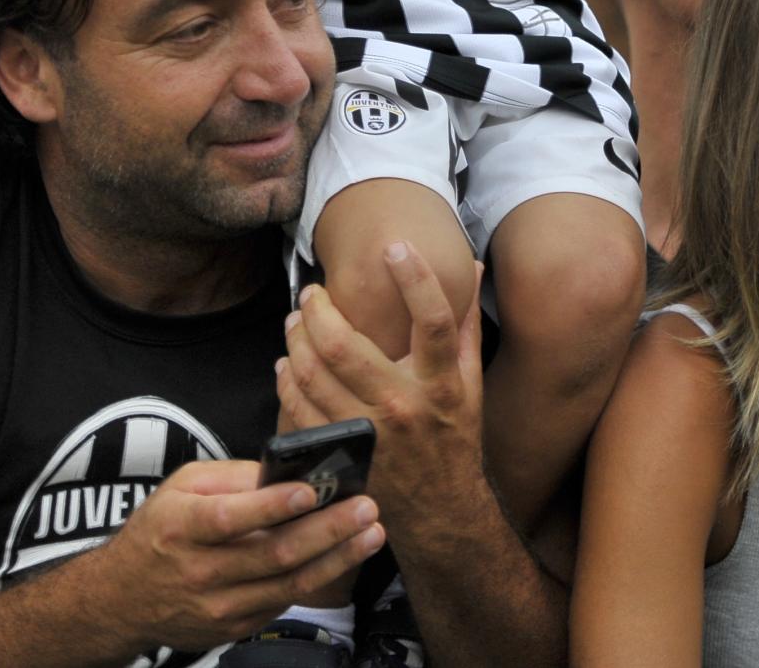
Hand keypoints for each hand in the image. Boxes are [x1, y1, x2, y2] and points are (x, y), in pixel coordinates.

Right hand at [101, 457, 383, 650]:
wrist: (122, 599)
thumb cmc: (160, 531)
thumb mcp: (182, 487)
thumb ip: (233, 477)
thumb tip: (286, 471)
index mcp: (183, 526)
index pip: (231, 517)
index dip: (273, 506)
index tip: (312, 490)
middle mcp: (200, 570)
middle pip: (274, 554)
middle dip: (328, 530)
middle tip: (366, 508)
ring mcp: (217, 606)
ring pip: (289, 584)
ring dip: (338, 558)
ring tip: (371, 533)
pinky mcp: (233, 628)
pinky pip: (283, 601)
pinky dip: (318, 578)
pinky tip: (343, 556)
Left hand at [277, 246, 486, 515]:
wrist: (441, 512)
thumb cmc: (455, 440)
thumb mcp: (471, 384)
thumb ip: (467, 323)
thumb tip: (472, 266)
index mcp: (441, 383)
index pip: (433, 320)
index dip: (415, 278)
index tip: (394, 247)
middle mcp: (403, 406)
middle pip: (346, 345)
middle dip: (318, 309)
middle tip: (312, 293)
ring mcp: (366, 434)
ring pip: (312, 374)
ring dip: (295, 340)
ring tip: (295, 322)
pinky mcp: (340, 455)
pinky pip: (298, 409)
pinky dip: (286, 381)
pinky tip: (287, 364)